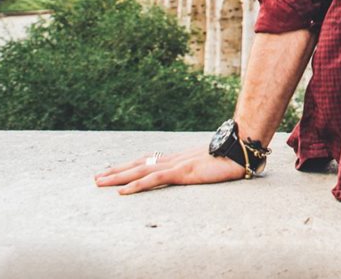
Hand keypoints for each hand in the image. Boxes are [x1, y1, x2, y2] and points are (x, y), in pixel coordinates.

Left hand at [93, 144, 247, 194]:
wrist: (244, 149)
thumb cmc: (232, 156)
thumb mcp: (212, 163)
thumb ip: (201, 166)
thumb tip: (200, 169)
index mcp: (180, 157)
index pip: (149, 160)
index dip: (130, 165)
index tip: (115, 170)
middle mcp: (174, 158)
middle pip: (139, 163)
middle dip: (116, 171)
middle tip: (96, 177)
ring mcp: (177, 164)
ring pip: (140, 170)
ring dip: (118, 177)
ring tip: (99, 182)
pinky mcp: (183, 172)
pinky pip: (155, 179)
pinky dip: (136, 185)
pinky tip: (123, 191)